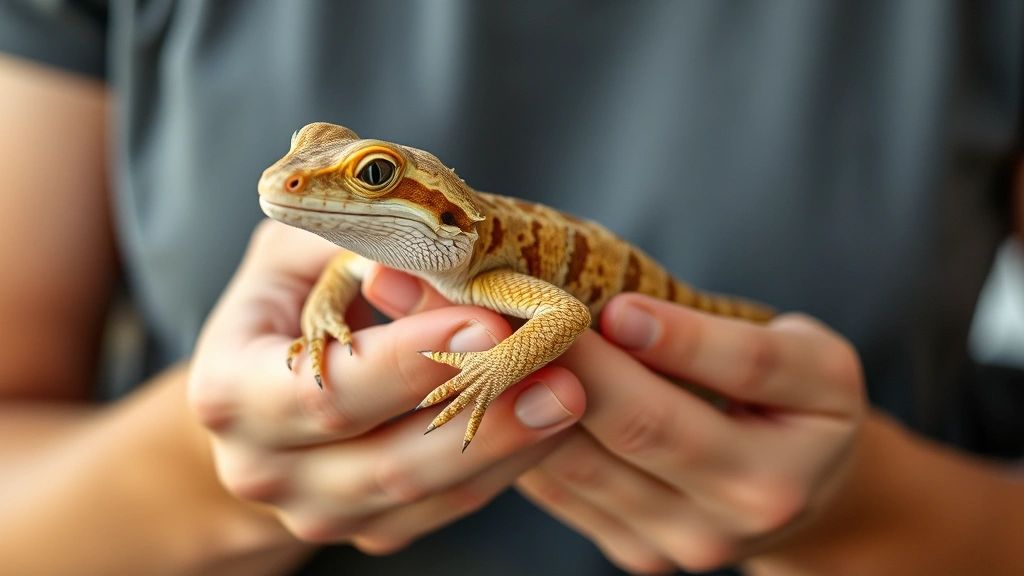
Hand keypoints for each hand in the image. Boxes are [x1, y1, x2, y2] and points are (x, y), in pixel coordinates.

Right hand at [187, 221, 584, 552]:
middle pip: (382, 462)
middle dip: (479, 415)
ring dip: (506, 447)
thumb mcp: (294, 258)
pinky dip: (502, 467)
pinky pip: (446, 508)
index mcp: (231, 392)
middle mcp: (263, 468)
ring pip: (424, 495)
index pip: (327, 390)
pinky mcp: (368, 529)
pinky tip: (546, 424)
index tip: (488, 323)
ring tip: (568, 396)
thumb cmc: (284, 305)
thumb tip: (411, 262)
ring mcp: (316, 510)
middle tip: (559, 376)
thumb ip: (343, 247)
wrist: (261, 393)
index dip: (408, 362)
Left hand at [515, 294, 865, 573]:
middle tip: (528, 313)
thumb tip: (618, 318)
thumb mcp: (801, 356)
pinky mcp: (641, 553)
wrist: (799, 492)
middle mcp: (755, 502)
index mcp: (811, 428)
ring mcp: (692, 541)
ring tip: (502, 347)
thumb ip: (729, 340)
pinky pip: (567, 492)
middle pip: (648, 425)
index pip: (745, 370)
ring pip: (589, 465)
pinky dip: (529, 440)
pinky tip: (510, 396)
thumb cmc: (793, 403)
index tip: (617, 305)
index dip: (677, 337)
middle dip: (580, 363)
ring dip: (536, 401)